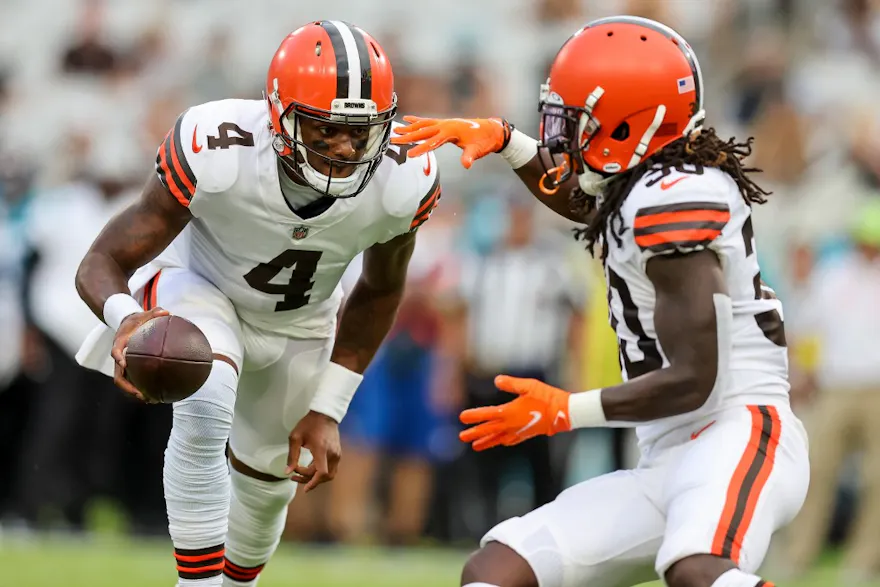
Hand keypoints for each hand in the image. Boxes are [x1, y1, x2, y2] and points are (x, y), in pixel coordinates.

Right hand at [110, 307, 169, 401]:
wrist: (125, 324)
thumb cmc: (135, 321)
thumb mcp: (142, 314)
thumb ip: (153, 313)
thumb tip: (167, 312)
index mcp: (120, 343)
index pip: (115, 351)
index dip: (118, 357)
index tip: (123, 363)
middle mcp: (118, 357)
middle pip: (118, 376)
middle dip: (128, 387)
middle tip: (141, 395)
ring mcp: (122, 365)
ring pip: (124, 382)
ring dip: (134, 392)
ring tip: (151, 400)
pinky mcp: (128, 368)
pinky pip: (132, 380)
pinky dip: (141, 388)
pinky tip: (155, 394)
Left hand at [286, 410, 341, 492]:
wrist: (325, 414)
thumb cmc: (309, 424)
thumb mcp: (296, 438)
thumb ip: (292, 456)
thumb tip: (287, 472)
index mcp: (322, 450)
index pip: (321, 473)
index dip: (312, 483)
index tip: (300, 484)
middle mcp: (332, 454)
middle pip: (325, 476)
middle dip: (310, 480)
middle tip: (295, 477)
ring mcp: (337, 454)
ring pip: (329, 474)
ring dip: (316, 477)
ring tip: (302, 474)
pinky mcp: (338, 453)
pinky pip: (331, 468)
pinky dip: (321, 472)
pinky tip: (310, 467)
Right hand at [391, 116, 510, 168]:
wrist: (491, 130)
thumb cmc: (484, 141)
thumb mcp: (477, 150)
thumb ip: (470, 157)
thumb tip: (466, 165)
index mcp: (451, 131)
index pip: (432, 142)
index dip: (420, 149)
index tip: (409, 155)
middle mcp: (445, 125)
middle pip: (423, 131)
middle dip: (407, 136)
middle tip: (394, 140)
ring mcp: (444, 122)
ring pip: (423, 125)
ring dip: (409, 128)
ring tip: (396, 130)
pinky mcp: (444, 123)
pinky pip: (427, 121)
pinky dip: (417, 120)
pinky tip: (407, 119)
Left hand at [459, 375, 571, 450]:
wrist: (563, 412)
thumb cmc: (546, 397)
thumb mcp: (528, 386)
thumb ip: (510, 383)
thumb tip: (496, 380)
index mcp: (509, 412)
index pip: (487, 414)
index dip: (474, 415)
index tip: (462, 417)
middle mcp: (511, 424)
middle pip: (489, 430)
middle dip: (474, 433)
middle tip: (462, 437)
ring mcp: (518, 431)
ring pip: (498, 438)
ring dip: (486, 441)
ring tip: (475, 446)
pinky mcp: (526, 434)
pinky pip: (510, 440)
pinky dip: (502, 441)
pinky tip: (500, 442)